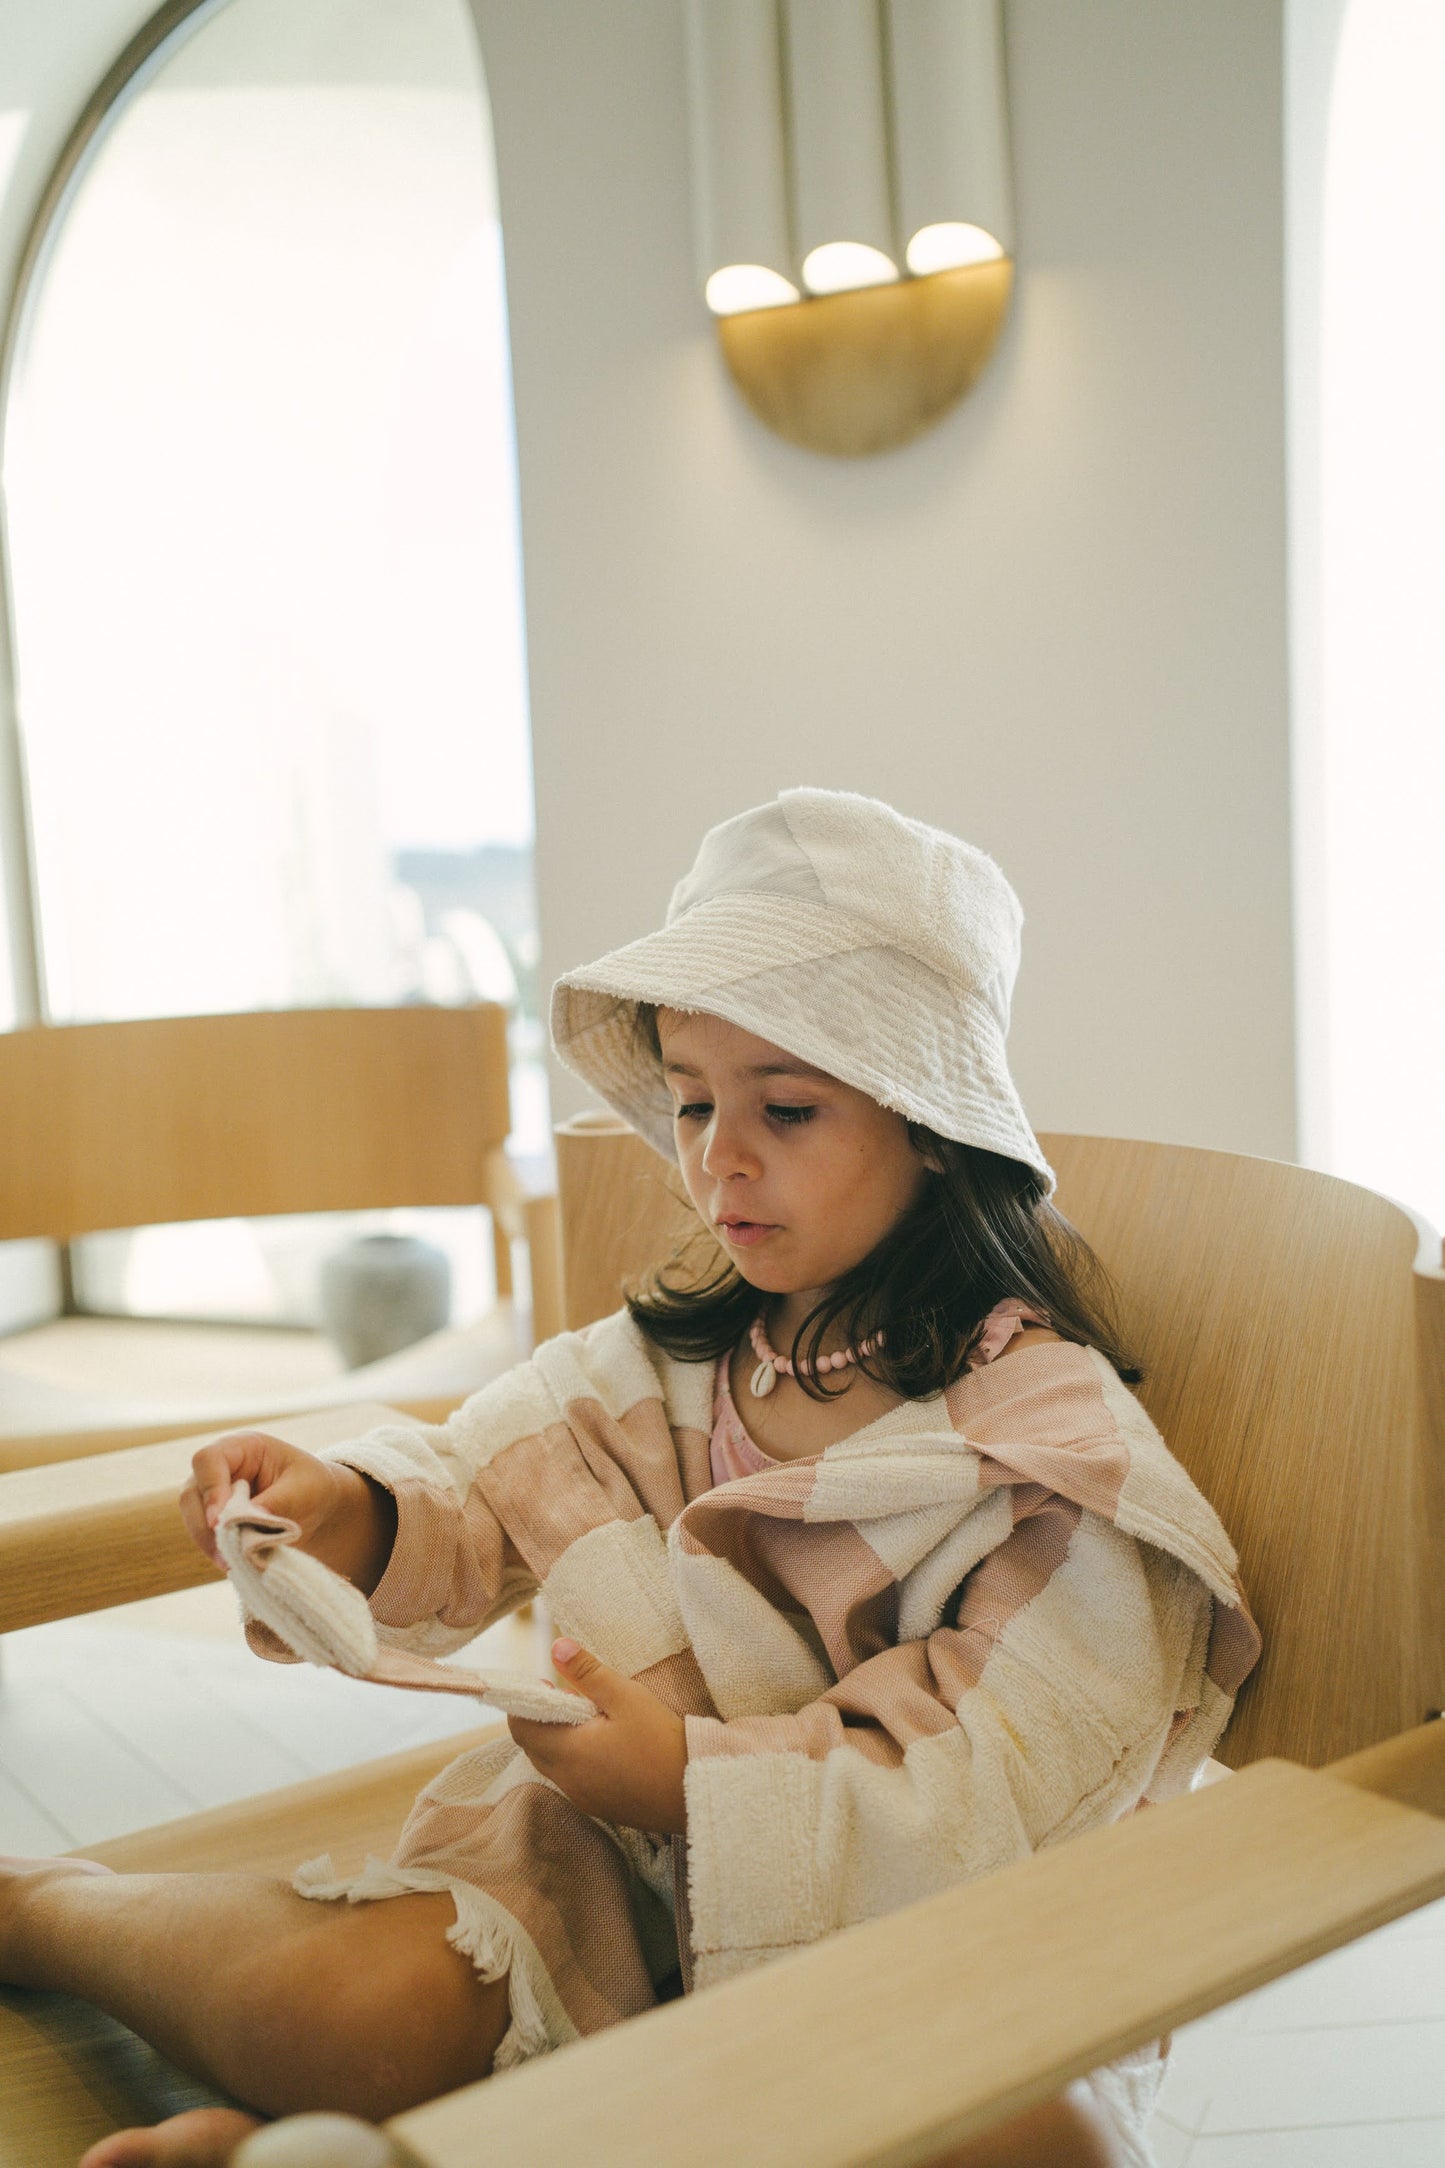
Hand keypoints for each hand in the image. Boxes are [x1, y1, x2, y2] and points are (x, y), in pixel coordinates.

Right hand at [179, 1431, 396, 1593]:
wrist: (316, 1505)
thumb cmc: (312, 1486)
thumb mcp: (304, 1489)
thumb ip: (278, 1501)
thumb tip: (248, 1520)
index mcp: (243, 1447)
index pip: (209, 1460)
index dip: (210, 1489)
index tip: (220, 1521)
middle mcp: (221, 1468)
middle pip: (192, 1492)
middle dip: (205, 1525)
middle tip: (227, 1552)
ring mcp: (213, 1494)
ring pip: (193, 1517)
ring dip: (209, 1542)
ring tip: (232, 1563)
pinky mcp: (215, 1519)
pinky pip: (204, 1536)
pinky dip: (216, 1550)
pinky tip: (234, 1564)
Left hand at [508, 1640, 688, 1835]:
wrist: (695, 1791)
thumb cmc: (661, 1741)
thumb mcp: (626, 1696)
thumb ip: (587, 1672)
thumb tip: (556, 1647)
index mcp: (568, 1753)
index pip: (520, 1729)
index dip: (525, 1704)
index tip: (546, 1684)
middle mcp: (567, 1781)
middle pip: (533, 1747)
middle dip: (542, 1719)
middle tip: (571, 1696)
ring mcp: (583, 1797)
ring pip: (552, 1764)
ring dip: (559, 1738)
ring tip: (591, 1717)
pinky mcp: (599, 1806)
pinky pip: (572, 1778)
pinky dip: (575, 1757)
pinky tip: (605, 1742)